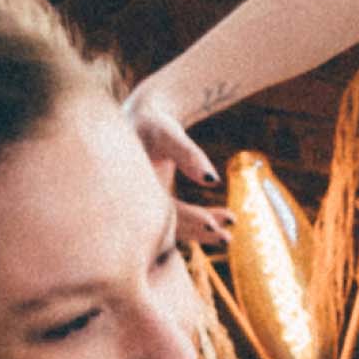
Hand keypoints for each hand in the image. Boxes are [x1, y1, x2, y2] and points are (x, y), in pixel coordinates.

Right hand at [127, 81, 222, 251]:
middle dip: (196, 231)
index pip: (161, 208)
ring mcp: (144, 205)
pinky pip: (176, 220)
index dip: (187, 218)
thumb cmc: (153, 123)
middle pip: (166, 224)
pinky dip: (197, 222)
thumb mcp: (168, 134)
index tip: (214, 225)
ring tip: (228, 238)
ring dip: (199, 231)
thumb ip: (188, 154)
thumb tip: (212, 180)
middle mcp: (133, 200)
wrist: (145, 120)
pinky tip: (221, 221)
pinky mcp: (155, 205)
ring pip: (172, 226)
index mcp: (130, 185)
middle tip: (227, 238)